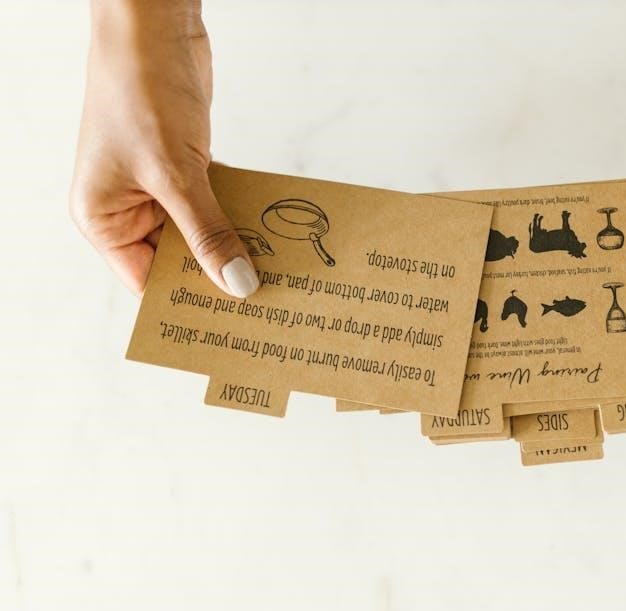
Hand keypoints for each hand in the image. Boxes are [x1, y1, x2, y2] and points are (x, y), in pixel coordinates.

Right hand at [70, 1, 257, 297]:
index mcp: (103, 220)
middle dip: (219, 273)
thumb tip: (239, 286)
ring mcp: (156, 187)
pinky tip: (272, 231)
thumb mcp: (176, 175)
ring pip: (201, 231)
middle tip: (269, 300)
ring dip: (236, 244)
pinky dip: (238, 213)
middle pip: (179, 259)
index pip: (148, 281)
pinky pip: (214, 203)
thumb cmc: (139, 92)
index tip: (234, 324)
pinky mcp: (183, 167)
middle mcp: (126, 209)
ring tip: (280, 271)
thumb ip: (209, 233)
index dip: (189, 301)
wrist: (152, 26)